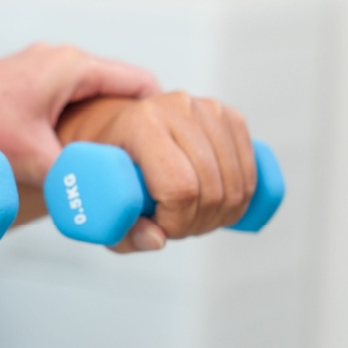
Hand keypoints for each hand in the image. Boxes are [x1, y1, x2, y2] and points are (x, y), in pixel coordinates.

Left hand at [0, 44, 160, 185]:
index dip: (164, 120)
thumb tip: (124, 222)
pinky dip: (81, 125)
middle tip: (151, 167)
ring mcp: (41, 69)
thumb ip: (81, 183)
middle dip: (139, 127)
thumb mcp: (34, 159)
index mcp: (72, 67)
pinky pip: (70, 101)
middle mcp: (60, 60)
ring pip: (95, 96)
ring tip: (119, 167)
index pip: (143, 85)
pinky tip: (79, 159)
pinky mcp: (24, 84)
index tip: (172, 154)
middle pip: (123, 90)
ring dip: (108, 126)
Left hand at [57, 93, 257, 252]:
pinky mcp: (228, 115)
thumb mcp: (96, 203)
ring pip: (237, 183)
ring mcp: (207, 108)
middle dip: (197, 222)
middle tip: (174, 226)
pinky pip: (251, 169)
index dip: (177, 221)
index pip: (180, 187)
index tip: (160, 228)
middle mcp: (176, 107)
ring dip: (221, 214)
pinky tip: (216, 202)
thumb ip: (120, 230)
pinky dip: (241, 197)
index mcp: (140, 124)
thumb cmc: (104, 166)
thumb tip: (158, 240)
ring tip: (191, 215)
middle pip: (211, 188)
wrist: (113, 126)